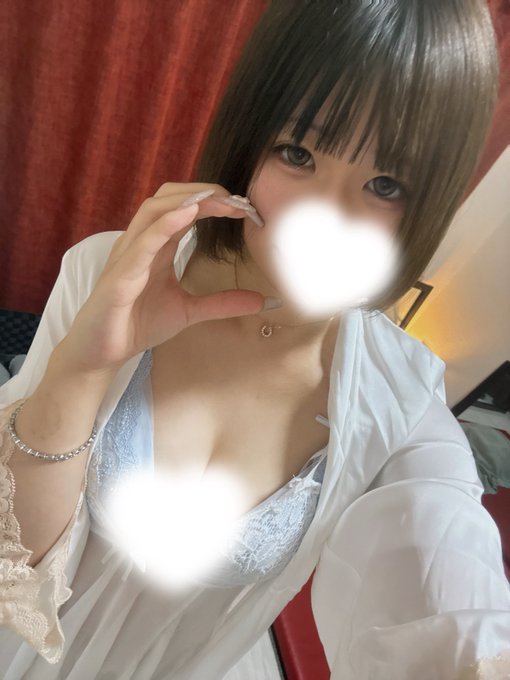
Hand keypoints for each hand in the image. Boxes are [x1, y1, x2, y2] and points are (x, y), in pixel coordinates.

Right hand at [57, 182, 266, 375]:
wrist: (101, 353)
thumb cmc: (137, 324)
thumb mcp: (189, 311)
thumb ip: (222, 303)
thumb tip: (262, 302)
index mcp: (157, 246)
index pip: (184, 209)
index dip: (214, 202)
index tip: (245, 207)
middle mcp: (140, 243)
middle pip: (168, 198)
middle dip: (203, 192)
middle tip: (237, 199)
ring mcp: (127, 257)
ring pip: (152, 211)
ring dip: (186, 200)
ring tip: (217, 198)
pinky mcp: (119, 278)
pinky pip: (140, 245)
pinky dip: (163, 226)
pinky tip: (186, 216)